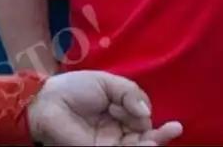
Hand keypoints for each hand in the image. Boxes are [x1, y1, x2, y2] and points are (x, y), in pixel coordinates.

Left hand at [27, 71, 182, 145]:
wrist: (48, 101)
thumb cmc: (74, 88)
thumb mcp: (107, 82)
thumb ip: (130, 93)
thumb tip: (147, 112)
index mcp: (119, 111)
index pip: (142, 117)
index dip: (144, 112)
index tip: (136, 105)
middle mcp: (117, 129)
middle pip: (144, 136)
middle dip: (159, 134)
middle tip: (175, 129)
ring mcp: (109, 143)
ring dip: (151, 143)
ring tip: (156, 139)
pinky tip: (148, 144)